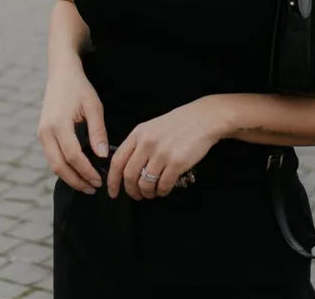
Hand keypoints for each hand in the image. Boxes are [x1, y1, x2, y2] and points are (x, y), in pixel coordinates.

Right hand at [37, 58, 108, 195]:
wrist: (60, 74)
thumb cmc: (79, 88)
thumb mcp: (93, 106)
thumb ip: (97, 131)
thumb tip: (102, 156)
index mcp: (59, 124)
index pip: (72, 156)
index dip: (86, 171)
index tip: (100, 179)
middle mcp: (46, 131)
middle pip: (59, 166)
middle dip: (76, 180)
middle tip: (93, 188)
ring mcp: (41, 133)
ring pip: (53, 164)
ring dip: (69, 177)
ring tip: (87, 183)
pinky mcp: (42, 134)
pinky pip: (51, 157)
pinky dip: (63, 168)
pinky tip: (77, 171)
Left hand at [107, 98, 222, 200]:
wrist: (201, 119)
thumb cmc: (178, 124)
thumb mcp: (151, 128)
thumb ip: (138, 145)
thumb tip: (127, 168)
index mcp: (138, 134)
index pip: (117, 160)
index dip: (113, 180)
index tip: (112, 191)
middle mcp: (147, 143)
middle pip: (129, 175)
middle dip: (131, 191)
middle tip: (136, 195)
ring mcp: (162, 153)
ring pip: (145, 183)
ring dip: (147, 193)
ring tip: (152, 192)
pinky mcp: (177, 162)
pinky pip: (163, 185)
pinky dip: (162, 191)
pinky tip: (164, 188)